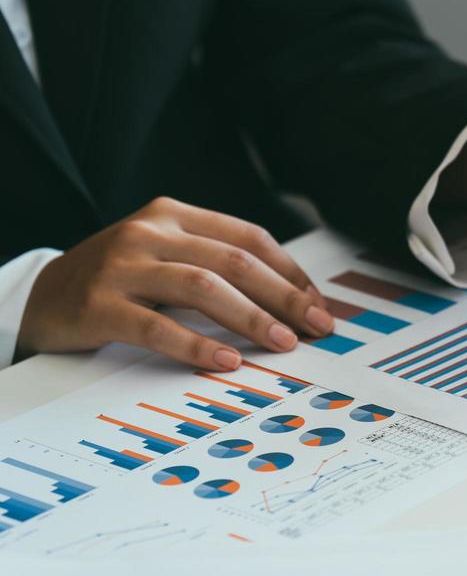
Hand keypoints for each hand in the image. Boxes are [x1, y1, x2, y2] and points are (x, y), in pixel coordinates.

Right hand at [17, 198, 333, 370]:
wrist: (39, 297)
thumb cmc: (119, 281)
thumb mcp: (166, 257)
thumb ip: (217, 267)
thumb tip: (291, 303)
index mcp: (174, 216)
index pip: (249, 238)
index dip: (290, 273)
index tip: (319, 306)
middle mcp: (150, 232)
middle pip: (234, 260)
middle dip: (284, 296)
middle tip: (317, 326)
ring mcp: (122, 266)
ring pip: (202, 286)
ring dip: (251, 317)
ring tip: (283, 343)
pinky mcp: (98, 304)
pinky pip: (156, 326)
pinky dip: (195, 344)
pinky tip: (225, 360)